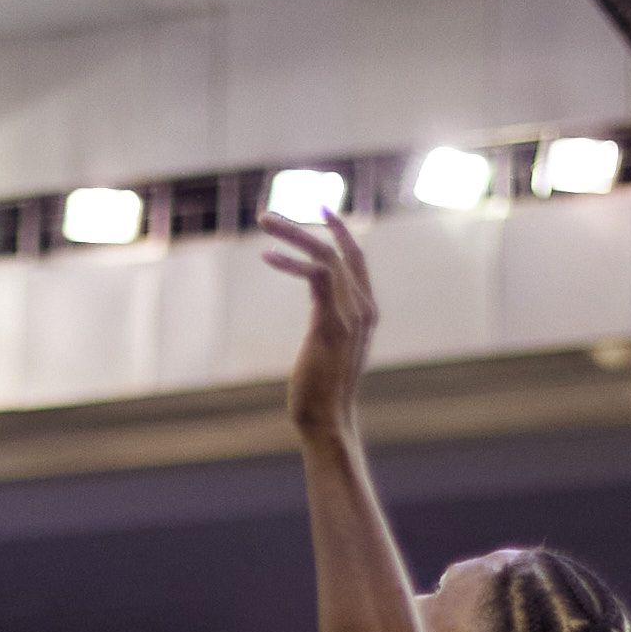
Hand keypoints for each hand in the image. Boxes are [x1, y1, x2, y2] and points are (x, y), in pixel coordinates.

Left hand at [259, 212, 377, 438]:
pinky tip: (268, 257)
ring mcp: (351, 315)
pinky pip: (316, 277)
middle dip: (305, 226)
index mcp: (366, 311)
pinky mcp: (331, 323)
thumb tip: (320, 313)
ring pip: (325, 256)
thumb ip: (330, 322)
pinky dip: (291, 263)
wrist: (328, 421)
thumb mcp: (330, 348)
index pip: (356, 259)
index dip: (341, 232)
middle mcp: (364, 308)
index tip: (321, 210)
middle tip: (268, 215)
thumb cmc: (323, 392)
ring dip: (292, 235)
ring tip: (264, 222)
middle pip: (340, 250)